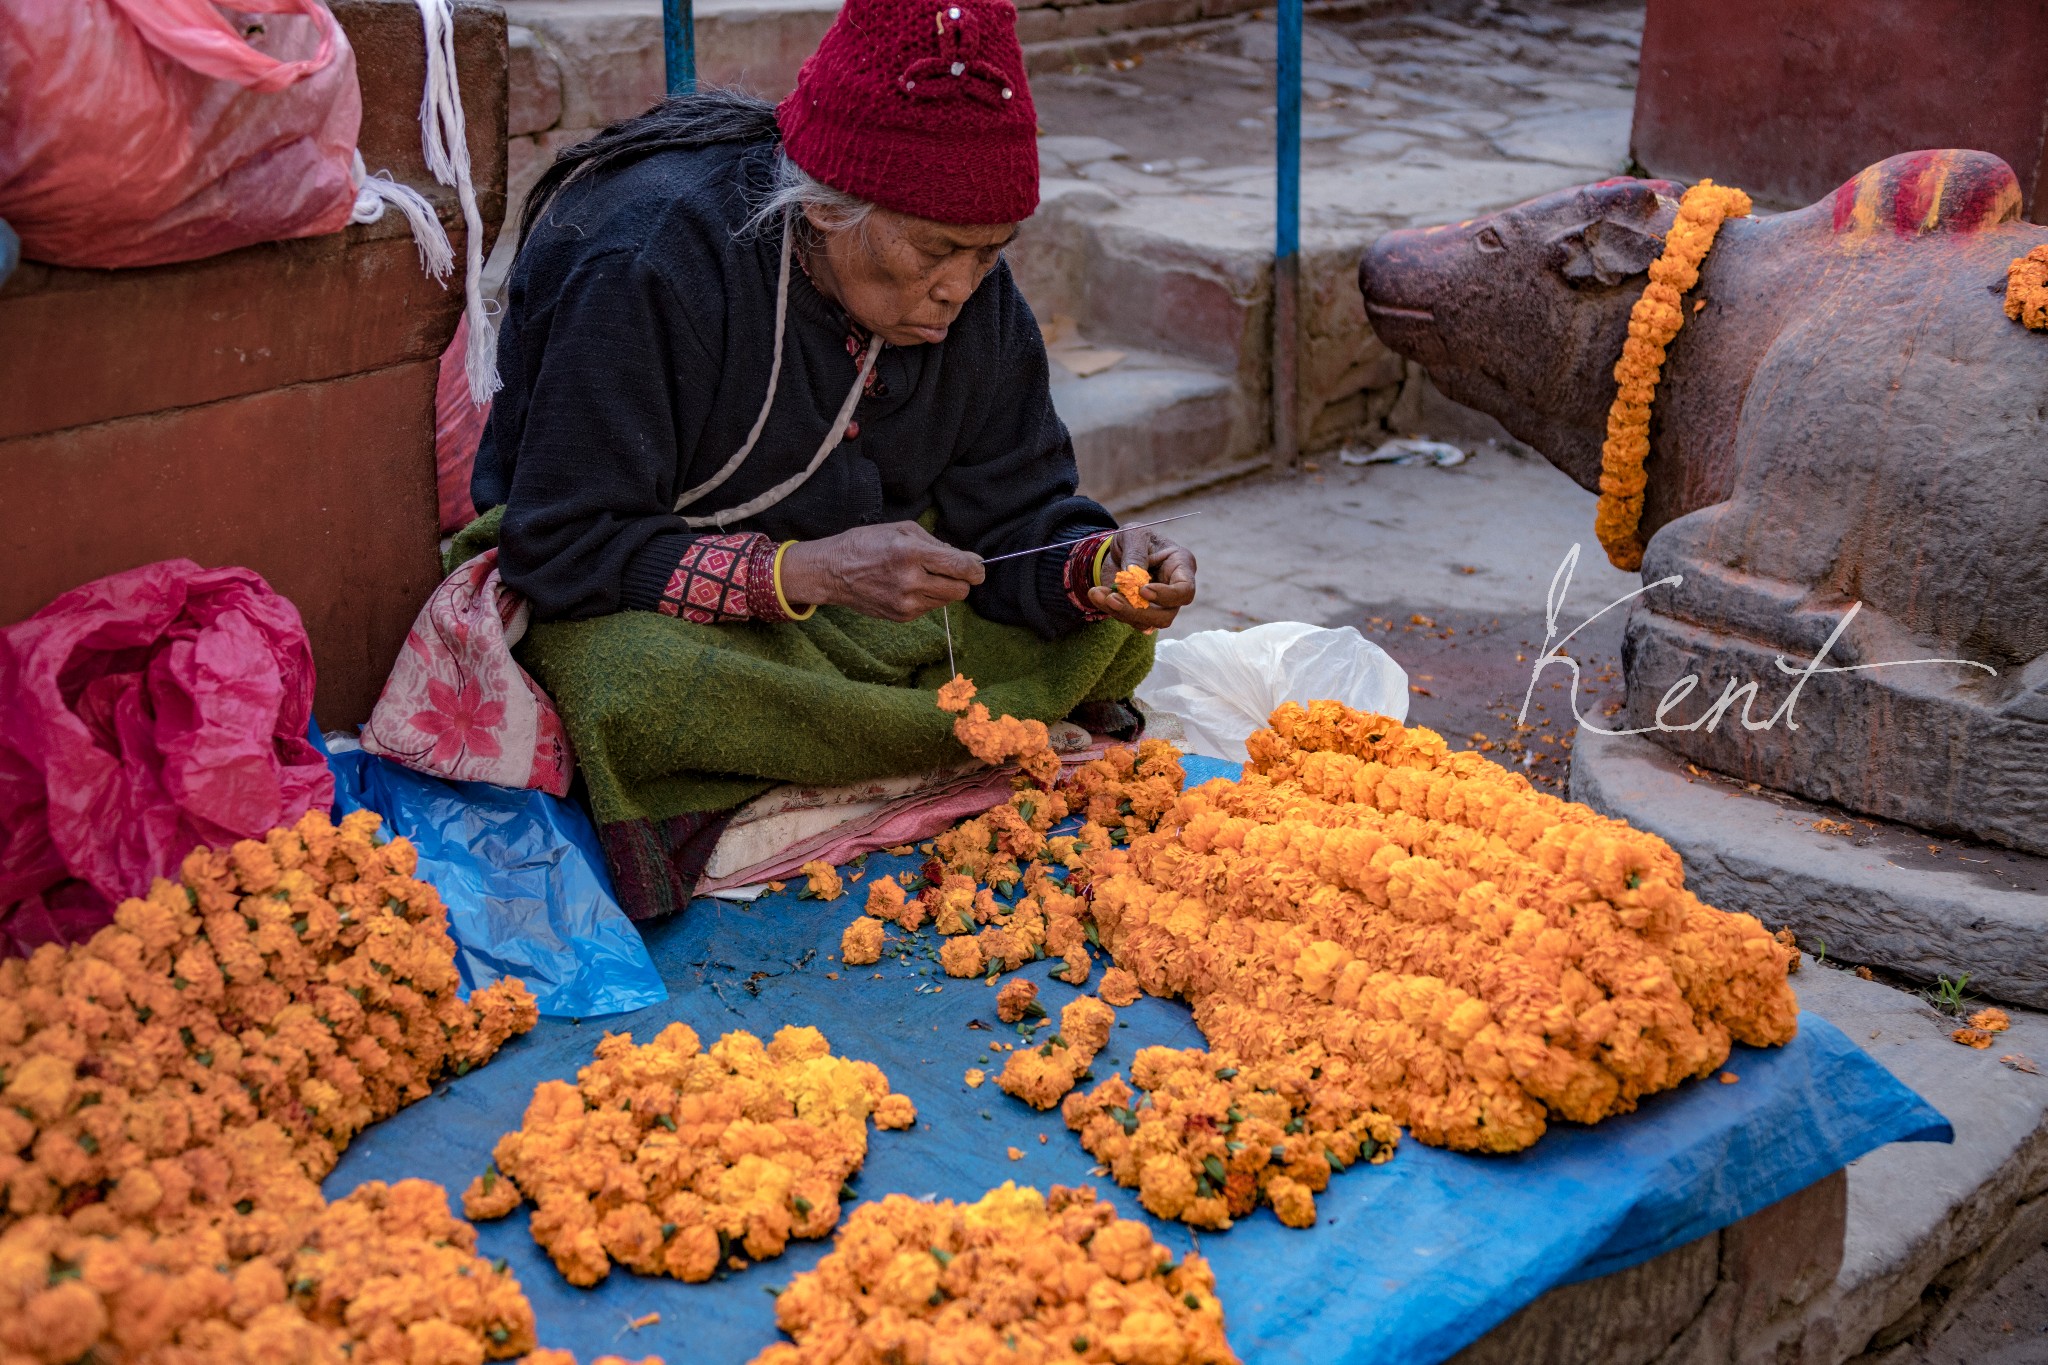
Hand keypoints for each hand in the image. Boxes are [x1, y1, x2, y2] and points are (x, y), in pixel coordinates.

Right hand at [778, 522, 985, 621]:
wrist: (833, 572)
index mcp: (911, 553)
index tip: (977, 567)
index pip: (960, 567)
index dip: (976, 569)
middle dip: (962, 580)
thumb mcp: (901, 529)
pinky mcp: (902, 616)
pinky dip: (928, 597)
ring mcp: (906, 603)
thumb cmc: (866, 543)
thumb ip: (937, 543)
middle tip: (951, 570)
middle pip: (960, 590)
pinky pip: (930, 608)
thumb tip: (967, 559)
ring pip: (947, 601)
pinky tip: (910, 586)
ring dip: (944, 588)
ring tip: (924, 575)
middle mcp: (911, 581)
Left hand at [1086, 527, 1195, 629]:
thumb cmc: (1135, 537)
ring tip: (1099, 594)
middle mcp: (1173, 590)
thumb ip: (1135, 554)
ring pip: (1147, 623)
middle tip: (1112, 598)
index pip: (1185, 591)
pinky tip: (1098, 595)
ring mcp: (1158, 605)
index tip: (1143, 590)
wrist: (1119, 549)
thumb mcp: (1134, 535)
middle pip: (1166, 615)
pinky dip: (1111, 610)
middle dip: (1138, 611)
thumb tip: (1133, 578)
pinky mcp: (1141, 612)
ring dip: (1120, 612)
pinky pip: (1129, 620)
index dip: (1166, 596)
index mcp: (1181, 566)